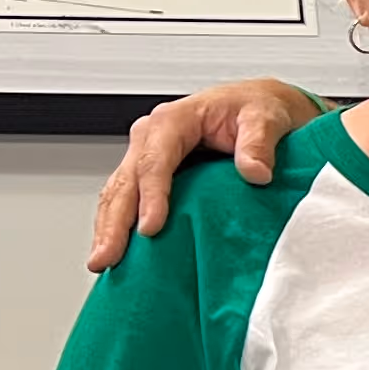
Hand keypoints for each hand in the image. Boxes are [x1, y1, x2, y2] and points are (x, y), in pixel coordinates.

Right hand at [87, 79, 318, 269]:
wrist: (259, 107)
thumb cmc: (257, 109)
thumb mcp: (266, 118)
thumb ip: (259, 143)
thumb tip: (255, 172)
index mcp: (174, 120)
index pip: (155, 161)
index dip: (151, 196)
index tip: (151, 228)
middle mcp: (153, 137)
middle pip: (125, 182)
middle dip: (114, 222)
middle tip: (107, 257)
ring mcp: (147, 155)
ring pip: (118, 194)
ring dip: (108, 229)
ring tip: (102, 262)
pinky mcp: (151, 174)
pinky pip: (127, 200)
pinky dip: (118, 225)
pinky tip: (116, 251)